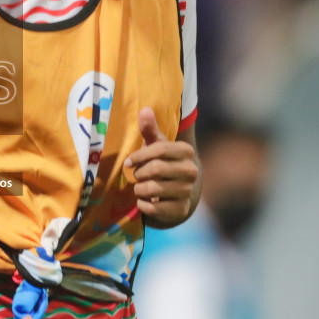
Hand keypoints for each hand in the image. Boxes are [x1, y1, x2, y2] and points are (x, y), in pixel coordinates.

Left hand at [123, 107, 199, 227]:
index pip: (160, 149)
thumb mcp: (154, 145)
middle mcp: (191, 171)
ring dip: (139, 189)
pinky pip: (153, 208)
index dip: (139, 155)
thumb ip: (149, 129)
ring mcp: (187, 191)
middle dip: (139, 173)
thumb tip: (145, 109)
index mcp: (186, 151)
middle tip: (136, 175)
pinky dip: (142, 204)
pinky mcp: (180, 209)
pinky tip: (145, 200)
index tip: (127, 162)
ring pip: (152, 189)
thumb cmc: (160, 163)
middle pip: (155, 169)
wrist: (172, 192)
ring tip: (140, 187)